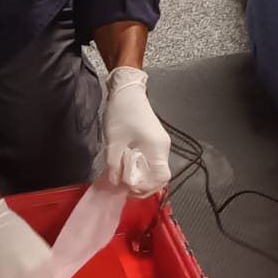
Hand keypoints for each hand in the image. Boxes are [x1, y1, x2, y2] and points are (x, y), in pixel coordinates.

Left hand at [102, 67, 171, 196]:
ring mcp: (160, 143)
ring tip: (123, 175)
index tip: (129, 188)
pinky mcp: (153, 139)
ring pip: (154, 167)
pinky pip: (150, 159)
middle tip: (124, 185)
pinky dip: (139, 166)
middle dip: (142, 184)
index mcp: (157, 148)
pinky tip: (126, 164)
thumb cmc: (122, 114)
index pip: (162, 177)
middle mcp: (163, 147)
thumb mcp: (114, 142)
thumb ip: (114, 166)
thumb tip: (116, 183)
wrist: (126, 89)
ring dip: (140, 175)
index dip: (147, 187)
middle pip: (159, 175)